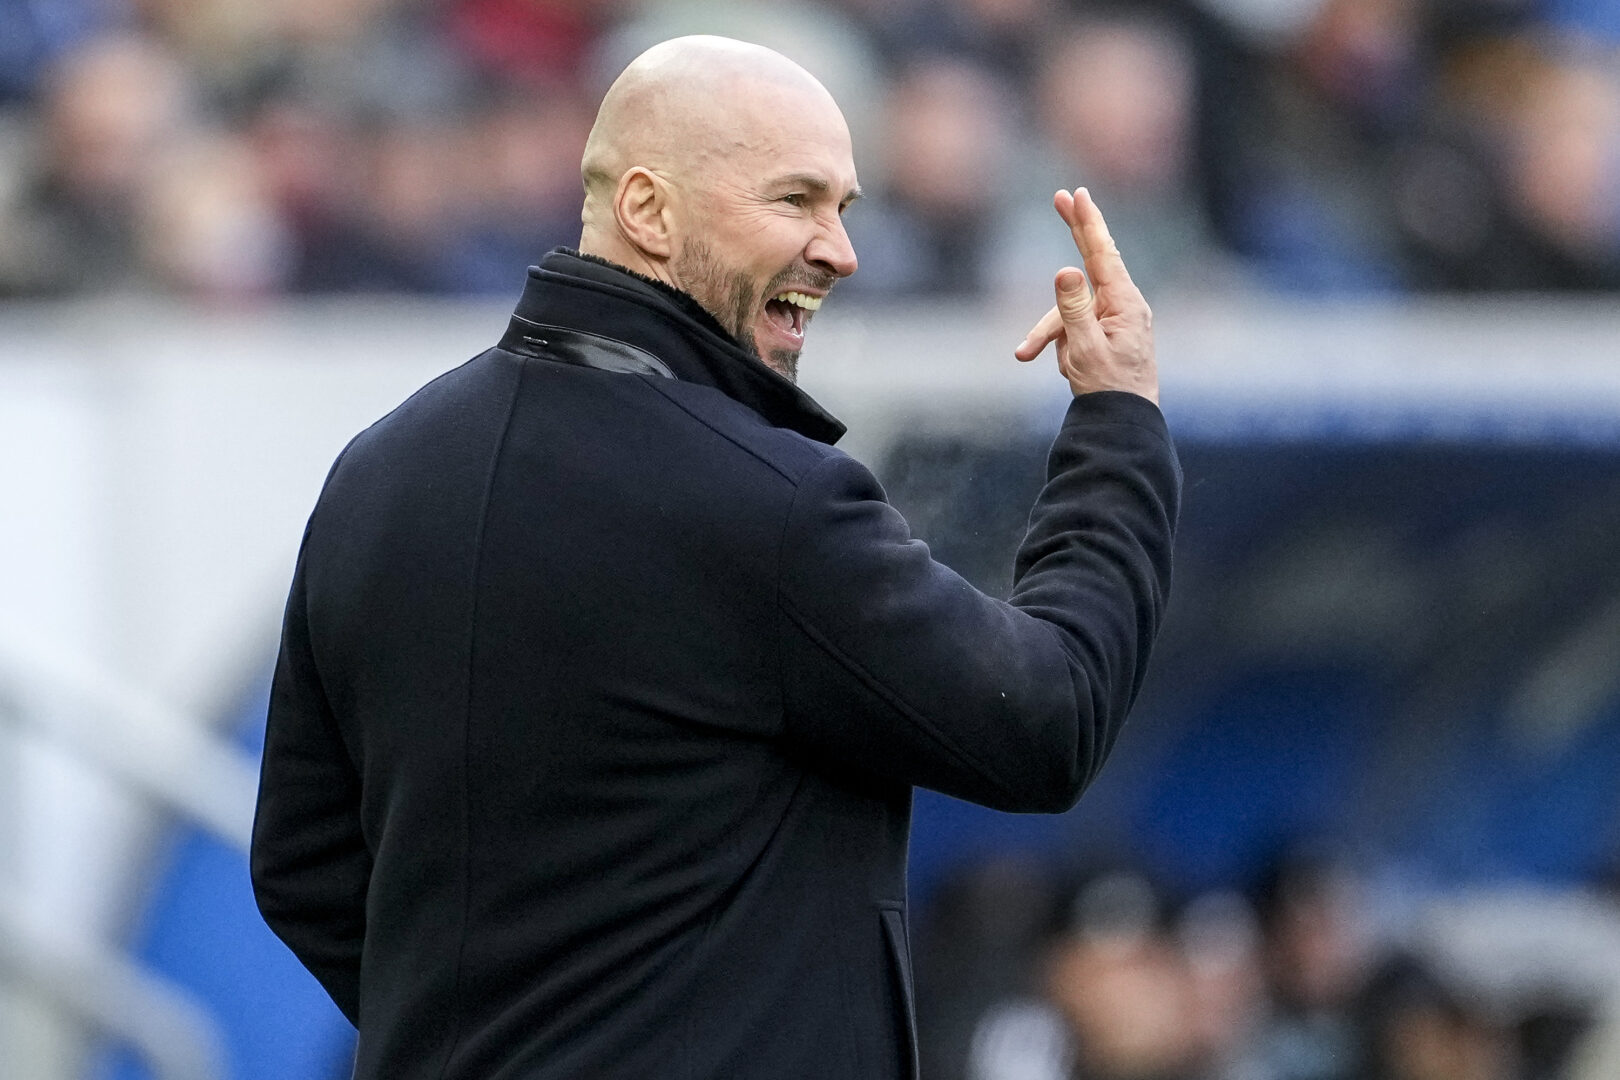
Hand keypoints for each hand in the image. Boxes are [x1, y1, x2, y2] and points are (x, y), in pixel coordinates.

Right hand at [1013, 188, 1157, 404]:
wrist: (1123, 424)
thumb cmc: (1108, 388)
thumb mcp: (1084, 349)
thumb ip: (1072, 309)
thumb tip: (1064, 270)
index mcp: (1124, 305)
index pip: (1102, 254)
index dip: (1088, 222)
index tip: (1078, 194)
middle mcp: (1121, 306)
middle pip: (1091, 263)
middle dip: (1074, 235)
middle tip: (1060, 197)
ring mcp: (1113, 321)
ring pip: (1069, 313)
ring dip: (1048, 335)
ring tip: (1026, 356)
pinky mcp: (1104, 337)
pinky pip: (1074, 333)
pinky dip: (1064, 349)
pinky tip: (1071, 373)